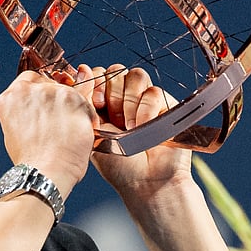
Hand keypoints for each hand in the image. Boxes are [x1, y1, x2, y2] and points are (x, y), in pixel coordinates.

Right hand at [0, 69, 96, 195]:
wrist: (45, 172)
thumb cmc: (31, 159)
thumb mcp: (15, 129)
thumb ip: (24, 109)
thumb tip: (40, 103)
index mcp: (11, 96)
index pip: (30, 78)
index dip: (41, 91)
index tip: (46, 105)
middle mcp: (29, 89)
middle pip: (51, 83)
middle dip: (57, 100)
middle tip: (59, 124)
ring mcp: (52, 91)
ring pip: (69, 92)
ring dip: (72, 109)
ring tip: (68, 133)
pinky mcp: (73, 98)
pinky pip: (85, 103)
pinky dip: (87, 118)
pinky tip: (78, 135)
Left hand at [83, 64, 192, 203]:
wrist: (146, 183)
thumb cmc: (118, 165)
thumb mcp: (94, 132)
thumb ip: (87, 101)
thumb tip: (83, 68)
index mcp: (104, 104)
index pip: (99, 73)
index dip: (95, 82)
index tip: (95, 103)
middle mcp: (125, 99)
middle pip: (116, 70)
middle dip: (112, 93)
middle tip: (112, 117)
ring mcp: (146, 100)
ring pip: (135, 75)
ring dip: (128, 101)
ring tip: (129, 126)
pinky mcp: (166, 105)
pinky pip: (153, 92)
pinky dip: (145, 110)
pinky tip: (142, 128)